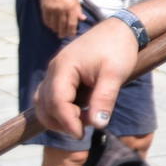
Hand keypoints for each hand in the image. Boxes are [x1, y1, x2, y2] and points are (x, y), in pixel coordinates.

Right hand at [35, 18, 140, 139]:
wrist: (120, 30)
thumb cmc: (118, 49)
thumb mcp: (115, 74)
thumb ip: (104, 99)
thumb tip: (98, 124)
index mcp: (64, 67)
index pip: (56, 102)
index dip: (67, 122)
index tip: (82, 135)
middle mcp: (54, 70)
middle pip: (45, 105)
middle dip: (62, 122)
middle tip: (86, 127)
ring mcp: (55, 72)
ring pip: (44, 102)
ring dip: (59, 117)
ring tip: (84, 120)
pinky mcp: (61, 75)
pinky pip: (51, 96)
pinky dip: (60, 109)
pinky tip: (79, 112)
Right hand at [39, 0, 84, 38]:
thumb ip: (78, 10)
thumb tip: (82, 19)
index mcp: (71, 8)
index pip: (72, 24)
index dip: (71, 31)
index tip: (71, 35)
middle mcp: (62, 10)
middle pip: (62, 26)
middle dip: (63, 32)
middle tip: (62, 36)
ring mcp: (52, 9)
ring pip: (53, 24)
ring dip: (55, 29)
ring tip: (56, 31)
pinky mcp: (45, 7)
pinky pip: (46, 19)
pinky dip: (48, 24)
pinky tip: (50, 26)